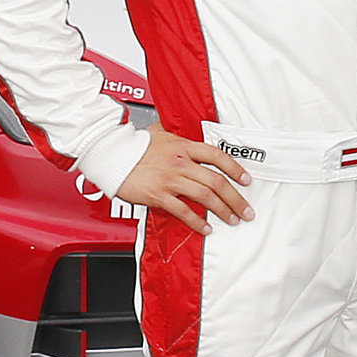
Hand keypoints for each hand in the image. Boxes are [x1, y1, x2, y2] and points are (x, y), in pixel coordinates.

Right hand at [116, 129, 254, 232]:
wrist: (111, 156)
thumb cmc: (132, 146)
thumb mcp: (158, 132)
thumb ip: (174, 133)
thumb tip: (183, 127)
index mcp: (183, 146)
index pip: (217, 156)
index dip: (236, 168)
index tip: (246, 180)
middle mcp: (181, 163)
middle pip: (217, 181)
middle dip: (236, 198)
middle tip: (245, 210)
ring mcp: (171, 180)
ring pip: (205, 197)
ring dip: (223, 210)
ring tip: (232, 219)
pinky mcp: (159, 195)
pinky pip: (184, 211)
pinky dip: (198, 222)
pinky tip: (207, 228)